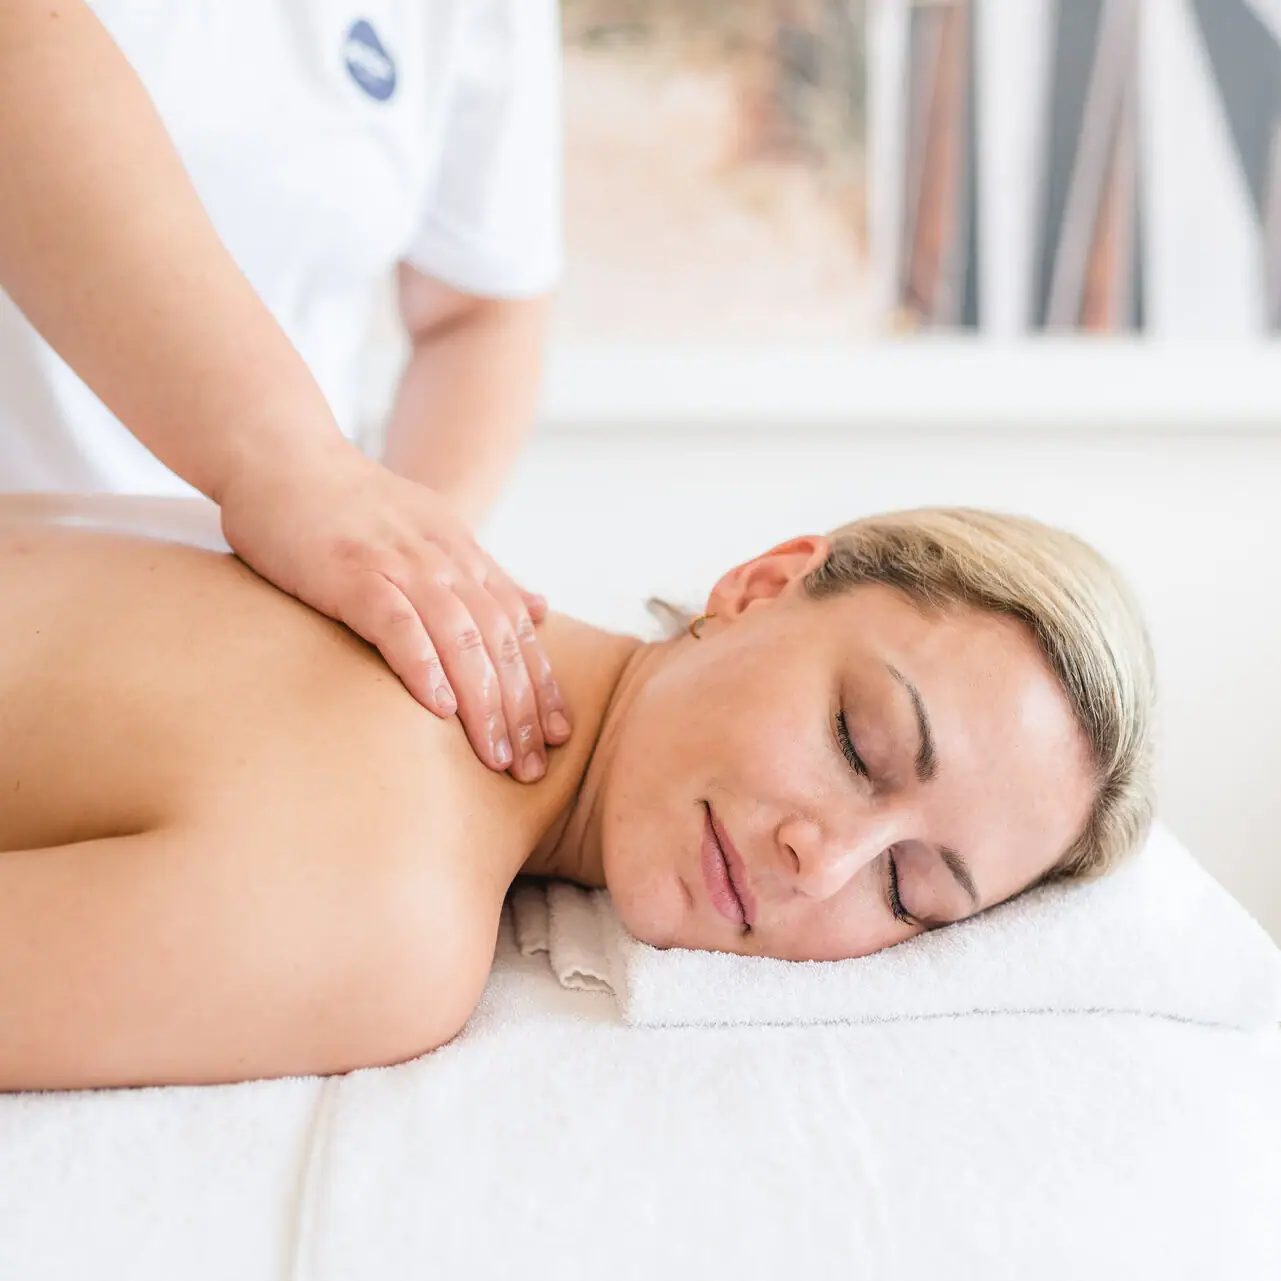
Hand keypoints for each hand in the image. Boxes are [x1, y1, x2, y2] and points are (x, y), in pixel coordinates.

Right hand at [217, 441, 569, 780]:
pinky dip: (422, 664)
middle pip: (498, 641)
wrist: (282, 454)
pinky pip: (397, 622)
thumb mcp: (432, 531)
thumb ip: (483, 575)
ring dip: (484, 701)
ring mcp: (398, 564)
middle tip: (533, 768)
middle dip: (521, 708)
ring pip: (460, 637)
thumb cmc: (349, 505)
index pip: (517, 628)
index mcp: (463, 555)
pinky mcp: (352, 571)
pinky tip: (439, 708)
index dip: (541, 683)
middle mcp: (442, 560)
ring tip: (498, 756)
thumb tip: (540, 610)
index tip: (558, 736)